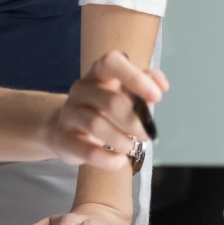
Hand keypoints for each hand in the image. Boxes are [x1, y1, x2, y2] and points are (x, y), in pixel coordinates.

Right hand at [41, 51, 166, 170]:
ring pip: (97, 125)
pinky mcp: (62, 138)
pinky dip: (107, 159)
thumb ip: (144, 84)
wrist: (64, 128)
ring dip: (121, 140)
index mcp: (98, 73)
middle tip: (145, 134)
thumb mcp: (122, 92)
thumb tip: (161, 86)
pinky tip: (119, 161)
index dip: (135, 77)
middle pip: (111, 101)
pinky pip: (86, 150)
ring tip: (131, 147)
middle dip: (134, 121)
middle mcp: (81, 88)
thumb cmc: (101, 108)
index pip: (112, 63)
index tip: (157, 96)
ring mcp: (70, 112)